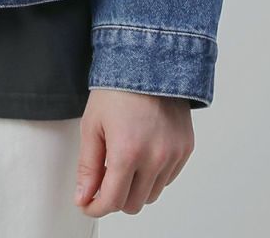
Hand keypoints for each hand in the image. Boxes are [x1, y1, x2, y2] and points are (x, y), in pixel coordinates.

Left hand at [74, 88, 194, 216]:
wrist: (149, 61)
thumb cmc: (118, 89)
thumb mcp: (92, 125)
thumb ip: (87, 166)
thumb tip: (83, 197)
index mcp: (127, 152)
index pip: (112, 201)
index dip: (96, 207)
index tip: (88, 204)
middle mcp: (155, 158)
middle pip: (134, 204)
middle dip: (115, 198)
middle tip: (103, 181)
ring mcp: (174, 155)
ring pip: (152, 194)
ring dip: (135, 188)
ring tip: (123, 161)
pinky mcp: (186, 149)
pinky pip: (167, 178)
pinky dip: (153, 175)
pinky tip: (142, 153)